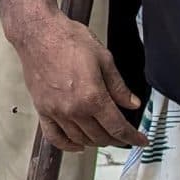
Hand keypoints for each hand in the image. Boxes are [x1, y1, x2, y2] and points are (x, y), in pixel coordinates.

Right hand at [15, 10, 143, 151]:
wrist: (38, 33)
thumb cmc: (68, 39)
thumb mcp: (104, 58)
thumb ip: (119, 86)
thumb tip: (132, 103)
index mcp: (92, 97)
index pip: (117, 127)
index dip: (133, 137)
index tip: (141, 140)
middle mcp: (74, 109)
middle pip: (100, 137)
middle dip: (117, 139)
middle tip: (125, 136)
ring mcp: (56, 112)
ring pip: (80, 139)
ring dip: (96, 142)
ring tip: (105, 136)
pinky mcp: (42, 110)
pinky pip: (54, 137)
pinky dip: (68, 145)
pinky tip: (78, 145)